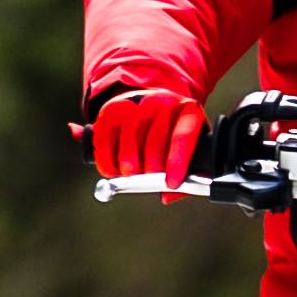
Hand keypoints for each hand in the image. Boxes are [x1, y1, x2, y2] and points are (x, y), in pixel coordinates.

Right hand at [86, 82, 200, 190]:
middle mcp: (162, 101)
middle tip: (150, 181)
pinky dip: (108, 164)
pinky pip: (105, 143)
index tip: (170, 184)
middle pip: (154, 144)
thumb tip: (168, 195)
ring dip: (129, 170)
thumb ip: (189, 175)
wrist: (152, 106)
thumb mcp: (191, 148)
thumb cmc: (174, 134)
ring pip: (128, 147)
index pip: (183, 137)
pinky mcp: (111, 110)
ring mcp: (135, 103)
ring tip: (134, 174)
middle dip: (151, 172)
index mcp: (189, 111)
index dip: (176, 163)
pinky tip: (114, 170)